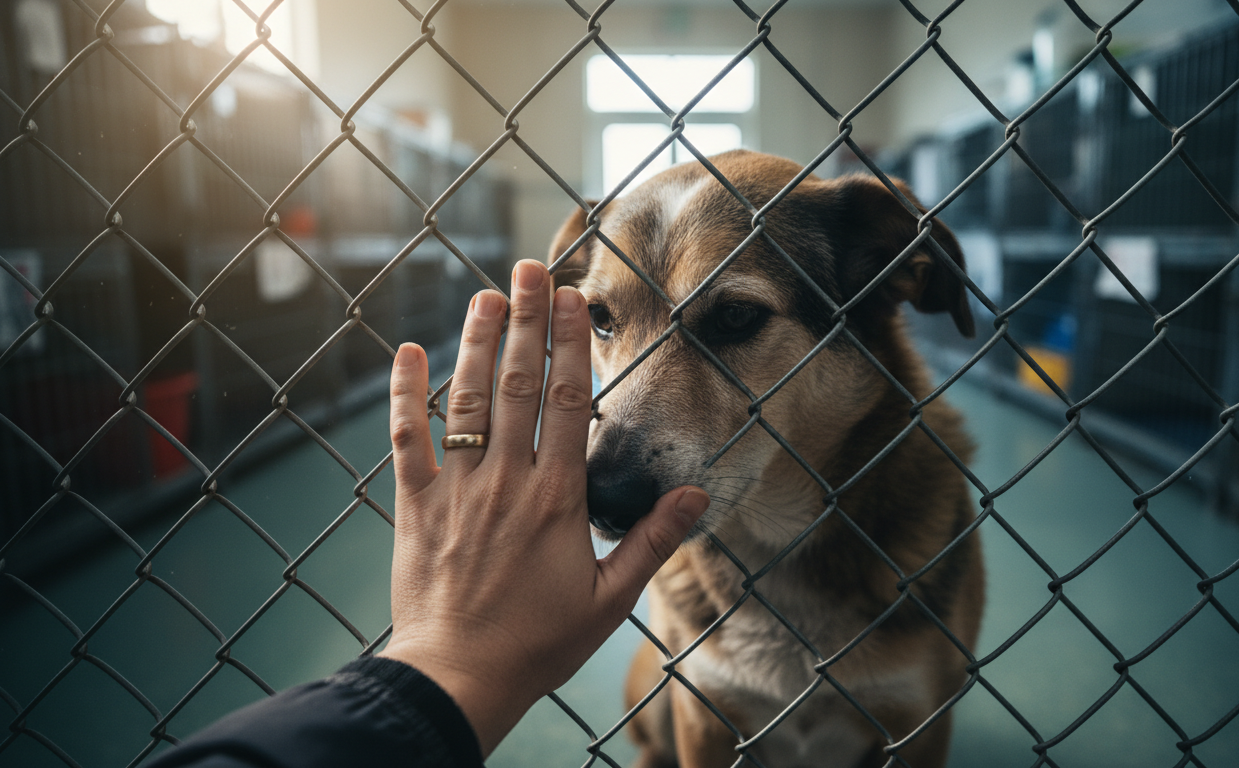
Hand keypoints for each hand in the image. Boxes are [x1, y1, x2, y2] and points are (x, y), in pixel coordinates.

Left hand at [378, 259, 709, 754]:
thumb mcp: (610, 599)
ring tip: (484, 295)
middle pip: (518, 385)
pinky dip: (405, 394)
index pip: (570, 402)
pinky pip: (406, 439)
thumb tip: (696, 495)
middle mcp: (506, 482)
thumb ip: (652, 541)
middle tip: (529, 269)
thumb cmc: (539, 642)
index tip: (573, 298)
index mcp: (556, 498)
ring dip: (476, 343)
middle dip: (526, 321)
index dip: (572, 344)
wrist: (459, 677)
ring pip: (466, 401)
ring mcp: (457, 489)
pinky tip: (408, 351)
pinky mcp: (416, 506)